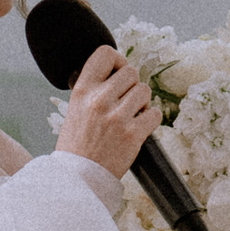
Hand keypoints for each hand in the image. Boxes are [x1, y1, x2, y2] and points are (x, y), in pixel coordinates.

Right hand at [54, 45, 156, 176]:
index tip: (118, 73)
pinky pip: (154, 113)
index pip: (105, 53)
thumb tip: (115, 73)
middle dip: (132, 85)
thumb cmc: (77, 144)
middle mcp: (99, 100)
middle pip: (131, 72)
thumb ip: (93, 90)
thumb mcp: (74, 108)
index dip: (117, 60)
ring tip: (131, 115)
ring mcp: (117, 117)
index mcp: (82, 91)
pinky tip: (139, 126)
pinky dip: (151, 119)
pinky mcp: (132, 135)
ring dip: (142, 102)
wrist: (78, 177)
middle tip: (126, 100)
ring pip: (145, 91)